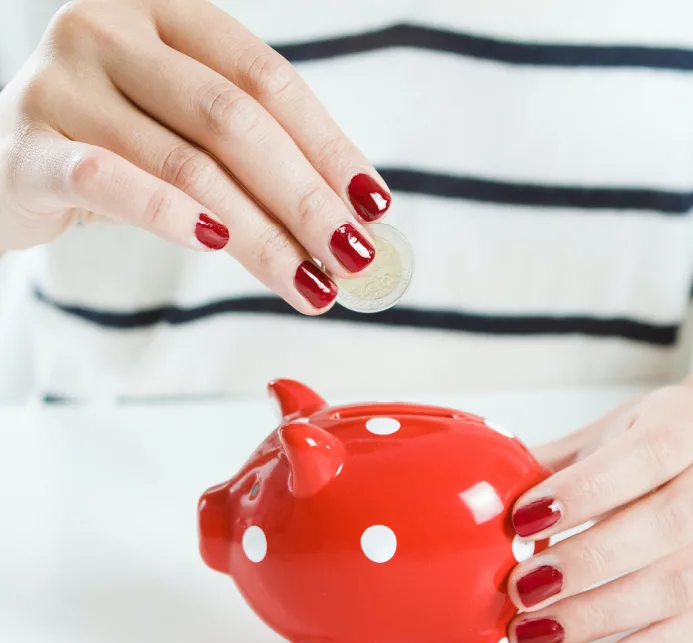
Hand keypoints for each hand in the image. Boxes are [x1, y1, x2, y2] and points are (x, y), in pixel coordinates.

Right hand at [0, 0, 390, 311]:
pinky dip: (168, 213)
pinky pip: (107, 178)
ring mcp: (62, 80)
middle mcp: (112, 29)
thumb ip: (251, 156)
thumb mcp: (184, 130)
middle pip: (234, 121)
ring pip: (187, 163)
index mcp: (167, 15)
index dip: (328, 145)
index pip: (267, 79)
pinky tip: (217, 245)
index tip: (373, 205)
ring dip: (262, 234)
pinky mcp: (25, 145)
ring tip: (312, 283)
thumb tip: (348, 221)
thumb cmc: (115, 148)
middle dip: (305, 199)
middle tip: (353, 258)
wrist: (5, 162)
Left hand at [507, 385, 692, 642]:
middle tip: (522, 588)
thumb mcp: (606, 434)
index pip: (645, 455)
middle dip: (586, 562)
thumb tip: (478, 493)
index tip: (523, 520)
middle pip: (667, 524)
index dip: (584, 491)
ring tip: (539, 630)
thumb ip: (551, 463)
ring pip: (684, 581)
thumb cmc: (653, 443)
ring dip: (604, 613)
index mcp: (691, 422)